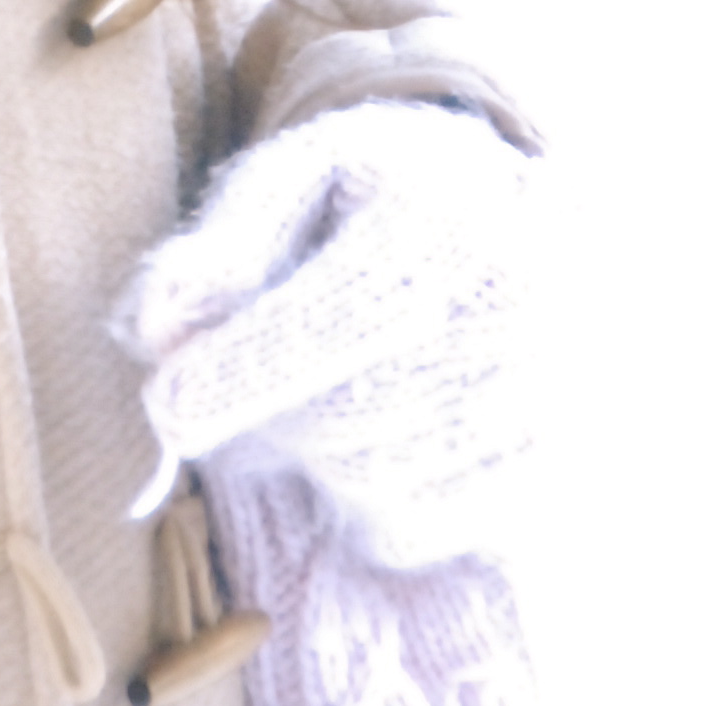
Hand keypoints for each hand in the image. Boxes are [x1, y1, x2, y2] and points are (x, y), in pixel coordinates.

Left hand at [116, 98, 536, 705]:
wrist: (515, 214)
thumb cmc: (380, 191)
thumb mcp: (296, 173)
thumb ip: (224, 242)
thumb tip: (160, 330)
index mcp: (441, 217)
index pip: (332, 319)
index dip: (241, 371)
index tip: (166, 407)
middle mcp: (511, 311)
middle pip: (347, 418)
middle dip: (264, 413)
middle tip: (230, 384)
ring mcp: (542, 399)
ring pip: (379, 487)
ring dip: (312, 459)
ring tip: (309, 395)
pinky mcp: (545, 470)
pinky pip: (419, 532)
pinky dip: (365, 500)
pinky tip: (369, 433)